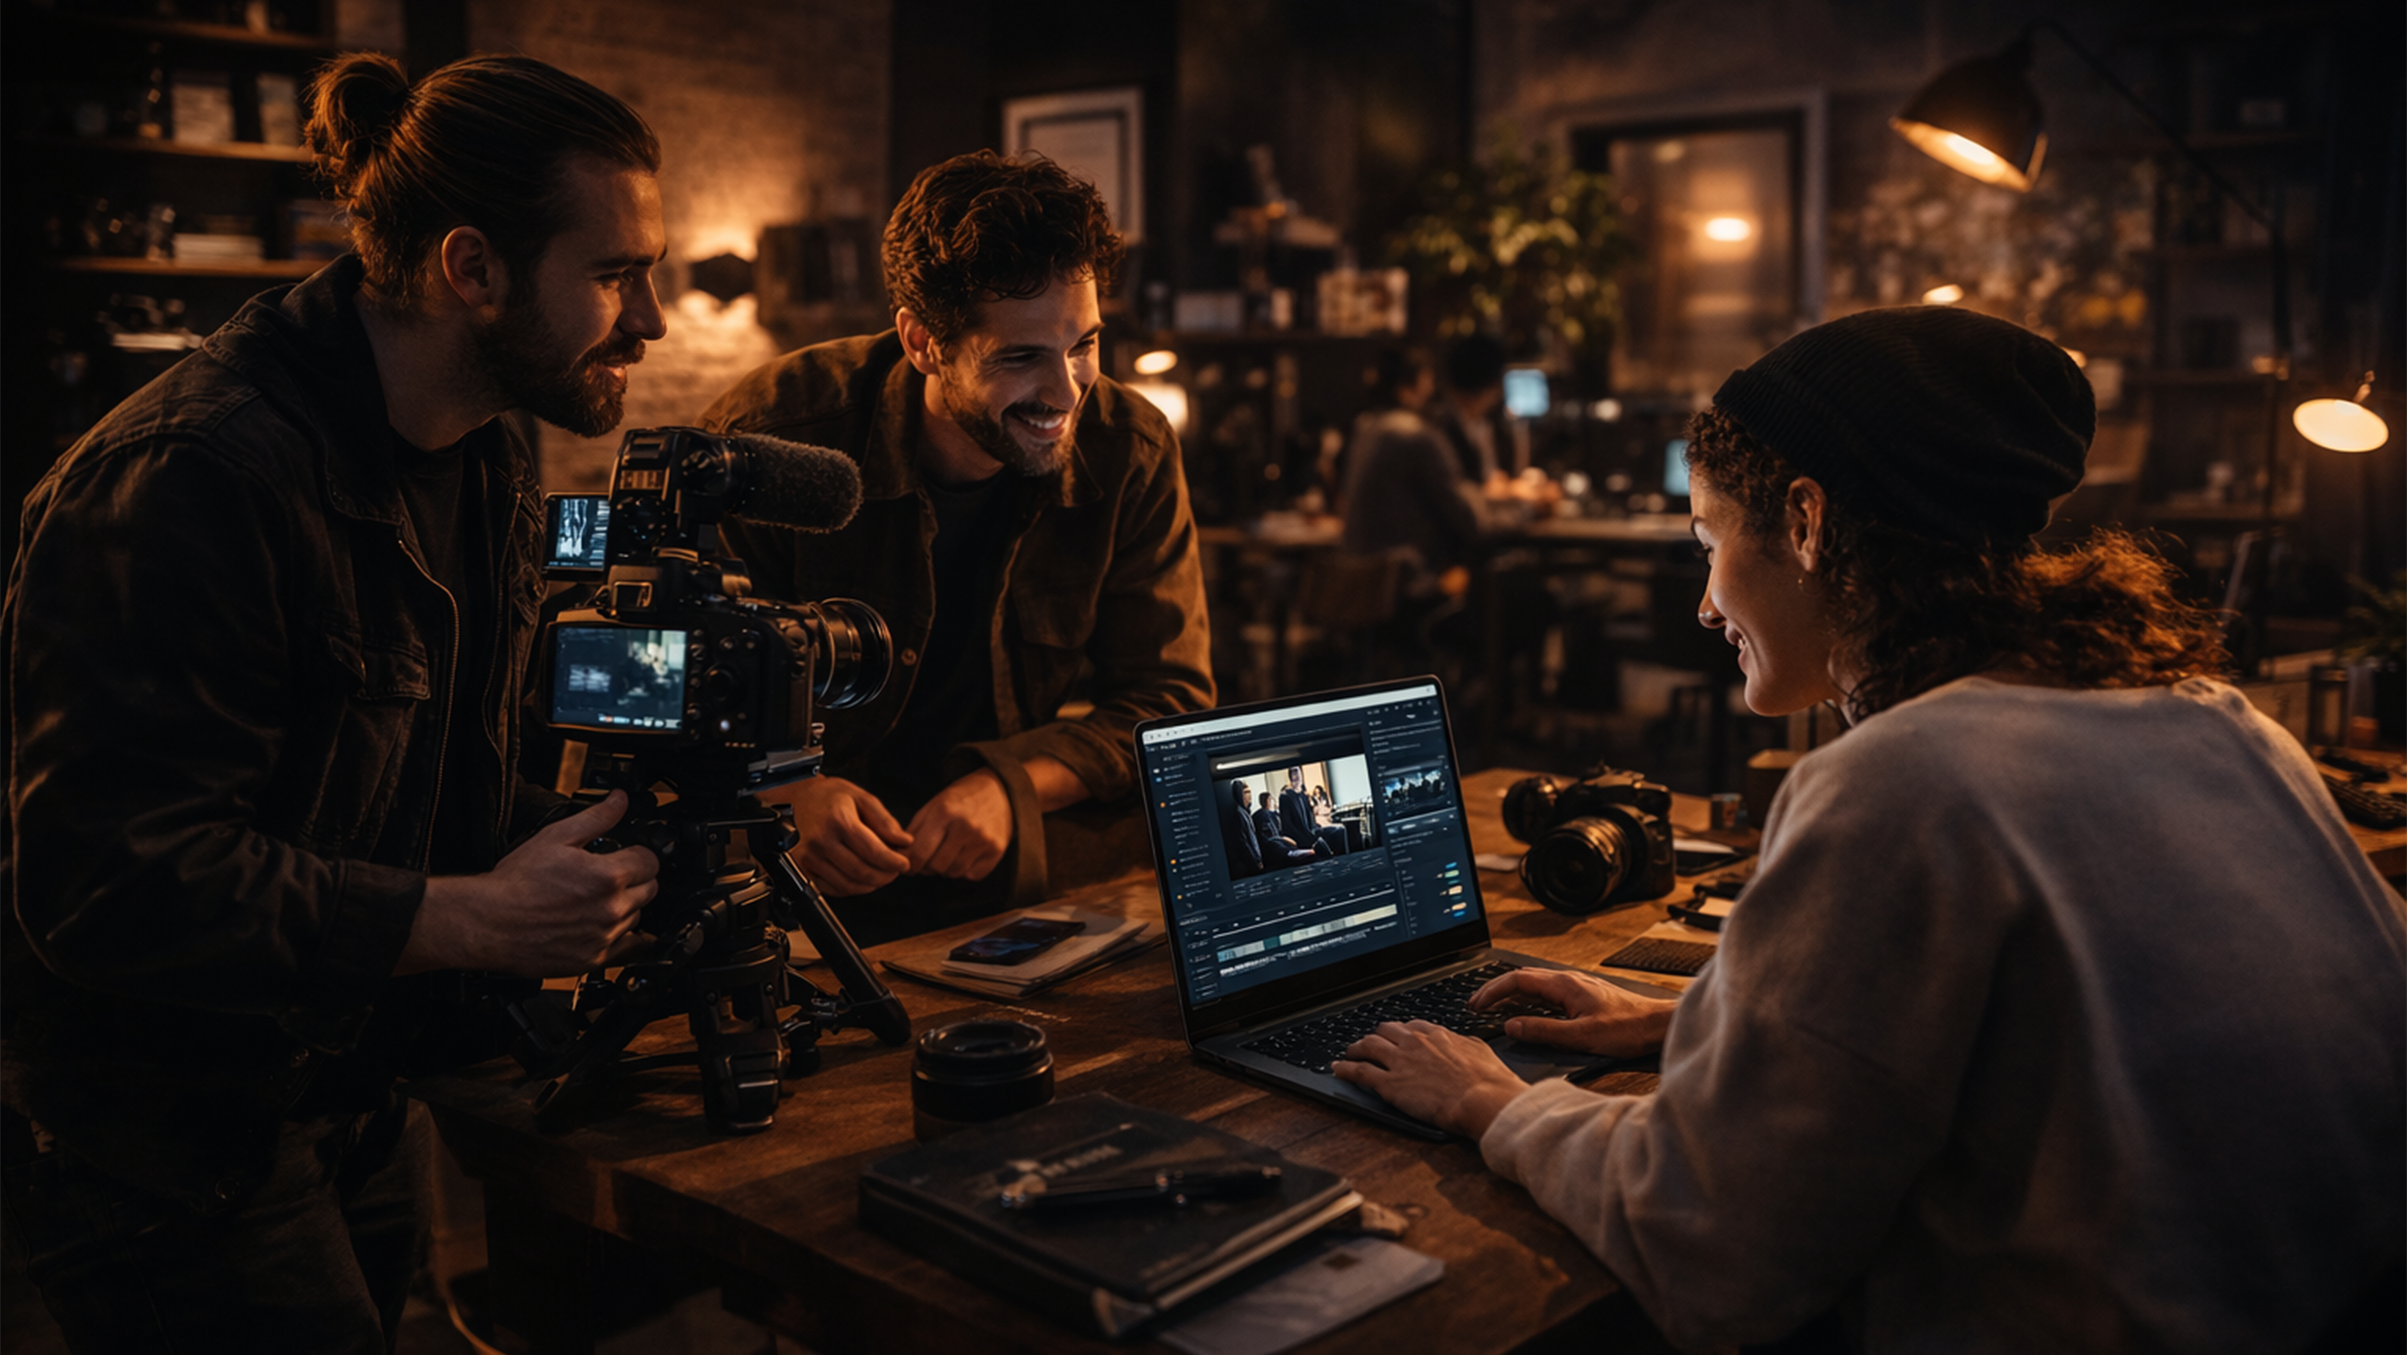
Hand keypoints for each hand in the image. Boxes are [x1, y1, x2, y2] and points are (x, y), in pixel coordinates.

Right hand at [401, 790, 660, 976]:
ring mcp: (605, 937)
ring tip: (595, 901)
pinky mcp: (594, 959)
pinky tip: (610, 929)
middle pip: (649, 889)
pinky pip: (629, 949)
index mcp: (608, 875)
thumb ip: (596, 818)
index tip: (626, 855)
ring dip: (625, 907)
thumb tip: (620, 800)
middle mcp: (612, 908)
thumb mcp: (555, 837)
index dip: (637, 854)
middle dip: (634, 879)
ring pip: (637, 916)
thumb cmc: (516, 883)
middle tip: (609, 877)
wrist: (489, 923)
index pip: (650, 860)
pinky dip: (624, 938)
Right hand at [765, 776, 913, 895]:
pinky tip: (859, 878)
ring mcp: (808, 857)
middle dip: (885, 876)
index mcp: (838, 820)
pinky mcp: (802, 869)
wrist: (795, 799)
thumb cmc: (827, 797)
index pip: (873, 851)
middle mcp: (821, 841)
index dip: (893, 862)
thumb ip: (885, 821)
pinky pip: (832, 889)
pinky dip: (851, 889)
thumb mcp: (861, 797)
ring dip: (870, 885)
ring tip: (879, 874)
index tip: (903, 863)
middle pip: (862, 872)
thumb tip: (904, 841)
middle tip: (894, 872)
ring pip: (848, 885)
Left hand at [906, 769, 1011, 880]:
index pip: (919, 853)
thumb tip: (901, 857)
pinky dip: (965, 870)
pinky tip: (965, 855)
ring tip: (948, 854)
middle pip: (936, 866)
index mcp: (944, 812)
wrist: (1000, 790)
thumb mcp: (934, 805)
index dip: (910, 864)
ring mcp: (983, 840)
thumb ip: (916, 830)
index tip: (908, 865)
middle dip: (928, 866)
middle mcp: (965, 827)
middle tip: (929, 858)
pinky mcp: (997, 850)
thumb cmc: (961, 798)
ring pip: (953, 872)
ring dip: (946, 868)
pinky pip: (972, 875)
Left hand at [1332, 1021, 1528, 1137]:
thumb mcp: (1480, 1051)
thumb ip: (1465, 1045)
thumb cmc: (1488, 1080)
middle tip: (1371, 1043)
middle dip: (1376, 1036)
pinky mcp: (1389, 1084)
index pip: (1410, 1026)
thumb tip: (1464, 1044)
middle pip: (1384, 1030)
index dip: (1400, 1032)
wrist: (1482, 1099)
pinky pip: (1359, 1071)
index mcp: (1436, 1034)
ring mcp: (1399, 1061)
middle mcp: (1414, 1042)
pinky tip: (1338, 1069)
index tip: (1397, 1037)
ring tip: (1350, 1053)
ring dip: (1356, 1048)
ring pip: (1367, 1046)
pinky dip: (1345, 1069)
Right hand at [1469, 969, 1676, 1057]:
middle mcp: (1568, 980)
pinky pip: (1546, 992)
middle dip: (1495, 990)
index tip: (1475, 1005)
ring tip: (1493, 1008)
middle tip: (1476, 1005)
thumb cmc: (1628, 1029)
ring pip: (1534, 984)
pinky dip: (1527, 999)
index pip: (1516, 980)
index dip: (1491, 991)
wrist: (1657, 1025)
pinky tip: (1525, 1011)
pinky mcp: (1583, 995)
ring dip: (1510, 994)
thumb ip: (1543, 1031)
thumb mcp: (1581, 1036)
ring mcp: (1576, 986)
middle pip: (1522, 978)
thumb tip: (1512, 1027)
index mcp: (1564, 985)